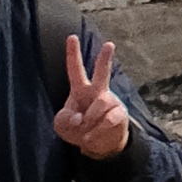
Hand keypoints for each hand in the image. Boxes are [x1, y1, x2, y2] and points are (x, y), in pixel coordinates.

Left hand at [51, 36, 137, 156]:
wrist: (99, 145)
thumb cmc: (78, 129)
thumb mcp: (62, 125)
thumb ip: (64, 118)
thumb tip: (80, 117)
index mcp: (80, 90)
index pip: (75, 69)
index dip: (72, 54)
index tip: (72, 37)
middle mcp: (97, 92)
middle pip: (102, 72)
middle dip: (105, 58)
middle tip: (109, 44)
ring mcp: (110, 102)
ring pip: (101, 103)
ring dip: (90, 119)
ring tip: (86, 128)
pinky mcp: (120, 114)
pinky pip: (108, 119)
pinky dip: (97, 130)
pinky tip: (93, 135)